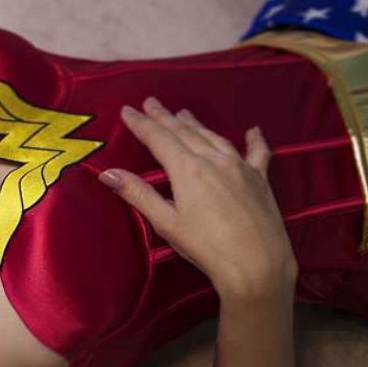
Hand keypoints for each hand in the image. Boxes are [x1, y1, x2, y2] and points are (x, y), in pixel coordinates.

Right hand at [99, 97, 296, 296]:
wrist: (256, 264)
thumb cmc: (206, 248)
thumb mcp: (167, 223)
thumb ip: (138, 194)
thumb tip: (108, 173)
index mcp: (187, 169)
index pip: (158, 139)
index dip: (141, 124)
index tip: (128, 110)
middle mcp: (214, 160)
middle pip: (184, 132)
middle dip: (165, 117)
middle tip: (151, 102)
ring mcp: (240, 166)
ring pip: (214, 137)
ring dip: (196, 124)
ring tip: (184, 114)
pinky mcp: (260, 178)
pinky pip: (256, 152)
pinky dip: (254, 139)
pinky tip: (253, 130)